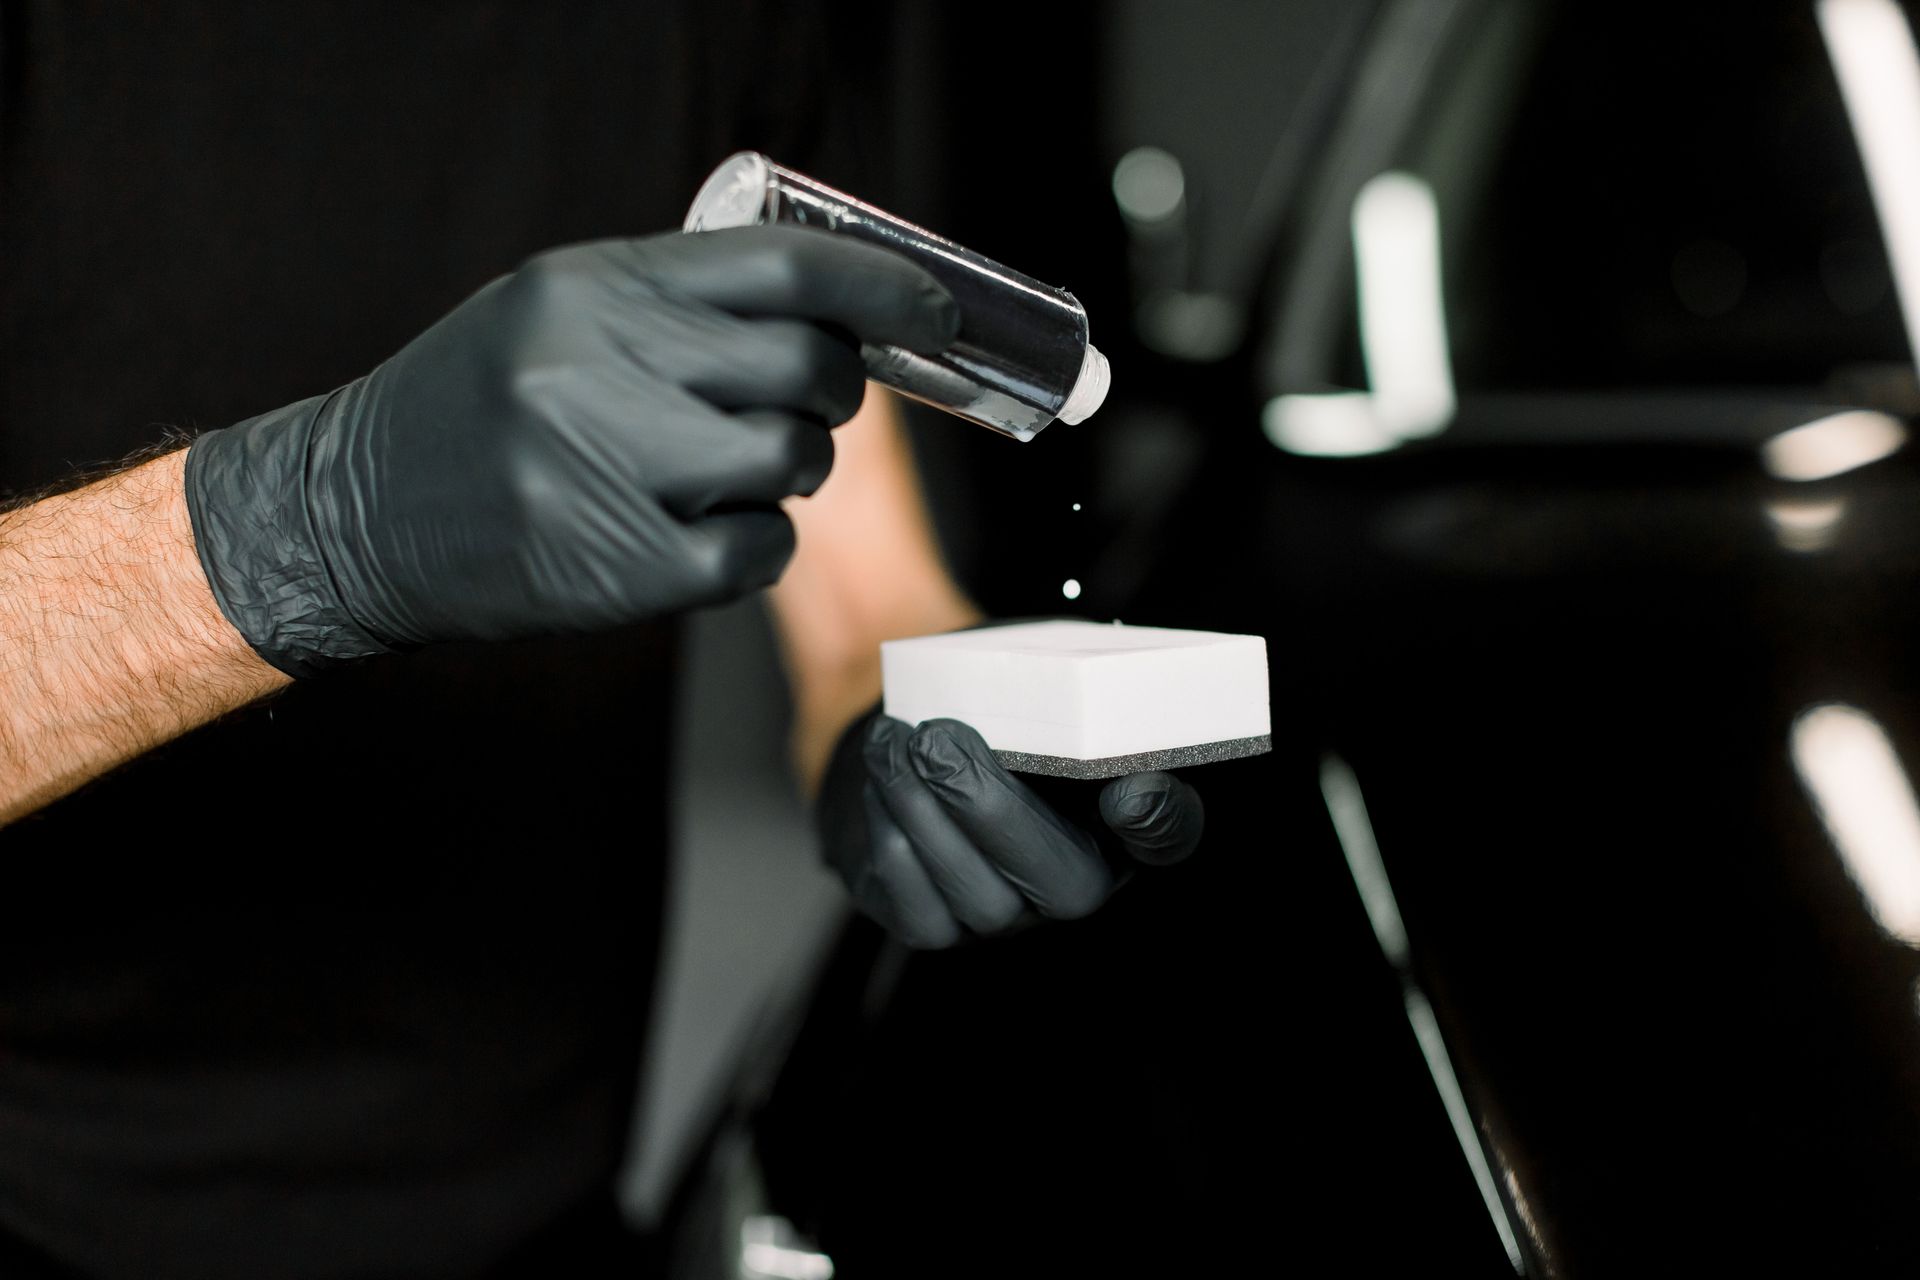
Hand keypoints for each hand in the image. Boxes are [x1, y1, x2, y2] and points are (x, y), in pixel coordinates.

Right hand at [184, 226, 958, 676]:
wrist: (355, 514)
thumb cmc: (472, 406)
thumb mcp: (555, 310)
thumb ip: (678, 300)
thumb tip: (829, 310)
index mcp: (595, 288)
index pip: (787, 270)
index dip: (882, 289)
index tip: (931, 310)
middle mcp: (605, 367)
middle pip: (810, 367)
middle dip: (831, 389)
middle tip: (804, 402)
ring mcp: (614, 471)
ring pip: (794, 460)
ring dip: (789, 470)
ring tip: (723, 473)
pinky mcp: (624, 568)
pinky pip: (761, 550)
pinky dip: (754, 546)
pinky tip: (698, 534)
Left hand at [817, 711, 1205, 948]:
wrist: (906, 734)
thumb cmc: (983, 700)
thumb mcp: (1028, 678)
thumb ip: (1062, 685)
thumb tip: (1075, 678)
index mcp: (1121, 816)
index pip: (1170, 833)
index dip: (1159, 821)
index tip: (1128, 791)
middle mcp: (1076, 881)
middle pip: (1067, 884)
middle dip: (991, 808)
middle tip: (937, 738)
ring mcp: (1009, 916)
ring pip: (980, 896)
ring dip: (923, 811)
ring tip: (892, 741)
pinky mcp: (938, 926)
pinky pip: (918, 907)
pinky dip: (893, 836)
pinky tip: (882, 778)